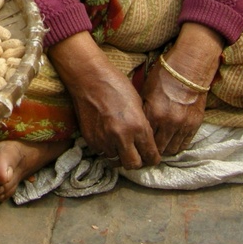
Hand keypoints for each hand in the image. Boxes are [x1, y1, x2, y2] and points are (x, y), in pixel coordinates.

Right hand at [48, 33, 159, 169]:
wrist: (89, 78)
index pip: (151, 156)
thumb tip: (146, 142)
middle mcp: (122, 137)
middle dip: (138, 161)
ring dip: (120, 155)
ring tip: (120, 144)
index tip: (151, 156)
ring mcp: (104, 140)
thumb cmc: (116, 85)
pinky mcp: (90, 139)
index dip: (153, 158)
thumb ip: (143, 125)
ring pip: (116, 161)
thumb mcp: (138, 104)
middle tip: (137, 154)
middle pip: (134, 165)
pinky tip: (108, 137)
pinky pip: (102, 153)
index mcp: (138, 126)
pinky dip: (107, 149)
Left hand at [140, 23, 223, 155]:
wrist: (188, 68)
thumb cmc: (163, 76)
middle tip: (148, 149)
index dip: (140, 142)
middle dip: (152, 150)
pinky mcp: (195, 124)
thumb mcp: (146, 91)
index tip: (138, 145)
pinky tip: (172, 143)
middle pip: (158, 148)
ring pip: (172, 149)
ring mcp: (183, 124)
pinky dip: (177, 146)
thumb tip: (135, 126)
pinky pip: (185, 144)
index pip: (144, 138)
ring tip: (160, 147)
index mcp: (153, 112)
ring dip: (165, 149)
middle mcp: (168, 122)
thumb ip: (142, 111)